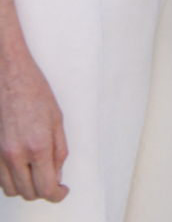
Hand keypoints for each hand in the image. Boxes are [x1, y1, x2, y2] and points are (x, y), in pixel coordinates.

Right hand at [0, 50, 67, 201]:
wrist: (9, 79)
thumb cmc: (35, 93)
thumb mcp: (57, 120)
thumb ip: (59, 150)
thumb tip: (57, 174)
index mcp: (38, 147)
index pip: (46, 187)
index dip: (56, 195)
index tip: (62, 192)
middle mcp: (16, 156)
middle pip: (29, 193)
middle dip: (43, 191)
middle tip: (54, 182)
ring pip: (12, 190)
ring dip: (27, 188)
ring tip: (38, 175)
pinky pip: (0, 179)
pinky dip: (12, 179)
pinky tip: (22, 168)